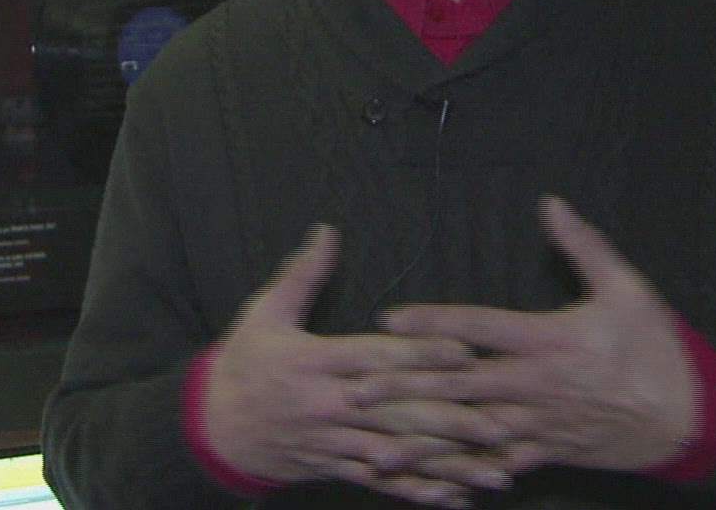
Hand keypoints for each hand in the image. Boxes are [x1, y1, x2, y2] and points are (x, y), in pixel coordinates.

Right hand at [204, 225, 520, 507]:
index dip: (421, 356)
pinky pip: (382, 484)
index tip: (465, 354)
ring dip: (449, 462)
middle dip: (452, 419)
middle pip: (398, 411)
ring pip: (399, 454)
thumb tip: (328, 231)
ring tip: (495, 468)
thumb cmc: (242, 363)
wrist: (212, 428)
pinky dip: (419, 492)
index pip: (376, 358)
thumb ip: (301, 275)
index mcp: (314, 363)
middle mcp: (329, 406)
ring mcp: (334, 442)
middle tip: (502, 423)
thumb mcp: (263, 313)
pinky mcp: (336, 467)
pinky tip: (456, 496)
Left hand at [364, 196, 700, 473]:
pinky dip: (461, 472)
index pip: (479, 328)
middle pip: (458, 385)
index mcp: (549, 342)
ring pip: (468, 433)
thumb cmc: (657, 349)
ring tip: (375, 445)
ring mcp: (538, 424)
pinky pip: (496, 465)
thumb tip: (550, 202)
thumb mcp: (627, 288)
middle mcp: (535, 385)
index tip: (389, 320)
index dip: (433, 323)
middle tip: (357, 390)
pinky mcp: (545, 451)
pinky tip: (426, 479)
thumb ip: (584, 245)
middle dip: (405, 388)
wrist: (691, 418)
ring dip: (421, 438)